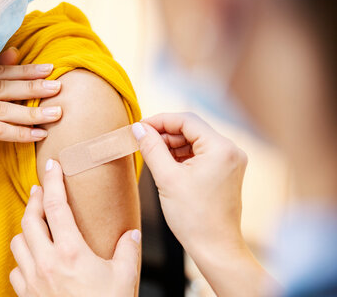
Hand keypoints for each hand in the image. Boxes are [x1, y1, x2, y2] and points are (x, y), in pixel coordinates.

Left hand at [9, 160, 140, 296]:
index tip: (52, 165)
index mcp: (71, 252)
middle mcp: (47, 262)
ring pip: (18, 242)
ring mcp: (33, 280)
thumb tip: (131, 234)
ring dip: (26, 229)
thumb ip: (128, 250)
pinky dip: (23, 258)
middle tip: (40, 189)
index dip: (52, 181)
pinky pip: (16, 269)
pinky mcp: (27, 296)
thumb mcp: (124, 278)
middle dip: (34, 200)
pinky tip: (34, 258)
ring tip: (37, 223)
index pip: (56, 205)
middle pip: (30, 219)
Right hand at [132, 113, 246, 256]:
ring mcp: (230, 161)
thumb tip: (138, 128)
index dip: (160, 120)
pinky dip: (182, 156)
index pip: (186, 120)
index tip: (140, 127)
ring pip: (195, 141)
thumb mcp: (166, 178)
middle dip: (165, 134)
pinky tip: (166, 164)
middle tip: (142, 141)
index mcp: (221, 148)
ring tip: (151, 154)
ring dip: (172, 145)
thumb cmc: (194, 218)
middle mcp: (230, 150)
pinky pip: (200, 154)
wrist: (215, 248)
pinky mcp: (226, 171)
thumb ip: (152, 148)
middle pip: (192, 129)